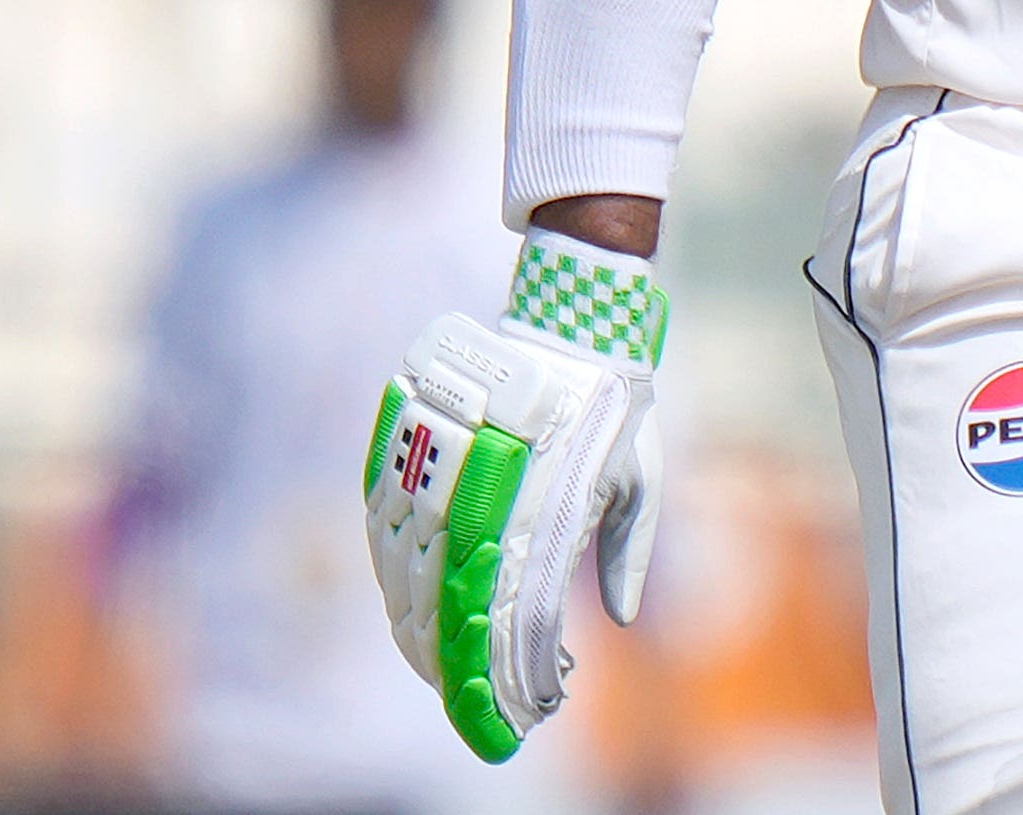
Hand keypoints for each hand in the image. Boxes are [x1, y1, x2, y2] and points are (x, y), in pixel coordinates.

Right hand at [364, 231, 666, 762]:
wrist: (570, 319)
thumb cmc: (613, 405)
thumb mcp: (640, 477)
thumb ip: (628, 548)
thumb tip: (620, 618)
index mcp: (543, 502)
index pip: (508, 604)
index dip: (497, 662)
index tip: (504, 704)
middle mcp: (481, 488)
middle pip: (444, 593)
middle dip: (446, 657)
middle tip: (458, 698)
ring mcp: (439, 461)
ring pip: (403, 560)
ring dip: (409, 618)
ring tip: (423, 663)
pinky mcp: (407, 436)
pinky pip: (382, 514)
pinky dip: (386, 564)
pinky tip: (396, 597)